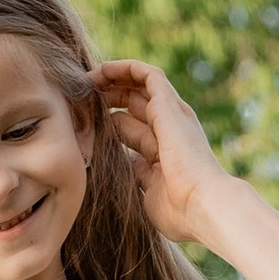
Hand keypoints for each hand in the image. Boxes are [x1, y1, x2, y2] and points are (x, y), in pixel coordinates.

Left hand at [93, 60, 233, 244]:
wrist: (201, 205)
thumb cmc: (179, 211)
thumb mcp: (148, 191)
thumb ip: (137, 175)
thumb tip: (125, 163)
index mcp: (163, 151)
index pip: (130, 129)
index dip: (106, 123)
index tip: (79, 123)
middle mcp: (170, 129)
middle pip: (133, 105)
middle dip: (105, 99)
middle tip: (77, 99)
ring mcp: (172, 115)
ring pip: (139, 85)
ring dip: (112, 79)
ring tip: (85, 79)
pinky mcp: (170, 104)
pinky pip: (148, 74)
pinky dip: (125, 68)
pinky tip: (102, 70)